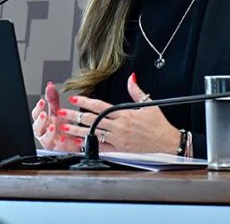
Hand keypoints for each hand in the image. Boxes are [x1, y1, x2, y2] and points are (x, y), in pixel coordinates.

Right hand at [30, 82, 79, 150]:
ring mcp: (49, 141)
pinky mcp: (56, 150)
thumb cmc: (63, 127)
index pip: (36, 114)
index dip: (38, 108)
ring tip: (53, 127)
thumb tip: (49, 85)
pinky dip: (59, 143)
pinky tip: (62, 138)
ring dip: (48, 132)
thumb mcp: (59, 111)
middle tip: (44, 114)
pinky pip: (56, 148)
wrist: (74, 142)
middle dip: (40, 121)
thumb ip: (53, 99)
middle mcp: (44, 131)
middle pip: (36, 127)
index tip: (42, 102)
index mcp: (44, 121)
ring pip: (43, 138)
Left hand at [56, 73, 180, 152]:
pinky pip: (101, 147)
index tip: (73, 98)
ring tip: (65, 128)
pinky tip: (79, 142)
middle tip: (61, 113)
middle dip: (74, 115)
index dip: (85, 101)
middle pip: (92, 119)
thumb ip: (136, 91)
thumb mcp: (149, 104)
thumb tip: (131, 78)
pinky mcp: (120, 150)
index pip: (100, 105)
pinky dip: (89, 145)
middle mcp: (119, 126)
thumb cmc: (159, 125)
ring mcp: (118, 139)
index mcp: (124, 114)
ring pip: (93, 133)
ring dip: (77, 130)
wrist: (168, 144)